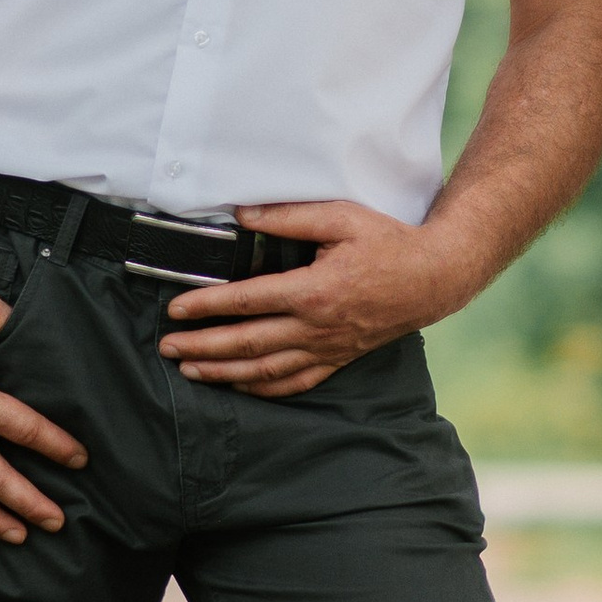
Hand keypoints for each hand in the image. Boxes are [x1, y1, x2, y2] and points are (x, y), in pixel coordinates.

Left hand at [158, 197, 468, 397]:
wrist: (434, 278)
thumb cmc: (389, 243)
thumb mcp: (342, 217)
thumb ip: (289, 216)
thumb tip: (242, 214)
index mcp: (313, 291)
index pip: (246, 302)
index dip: (206, 306)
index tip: (175, 309)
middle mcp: (317, 327)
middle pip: (247, 343)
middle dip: (202, 346)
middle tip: (167, 347)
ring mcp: (328, 348)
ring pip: (265, 369)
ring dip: (223, 372)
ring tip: (189, 369)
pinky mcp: (339, 359)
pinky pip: (295, 382)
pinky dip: (262, 388)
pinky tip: (238, 385)